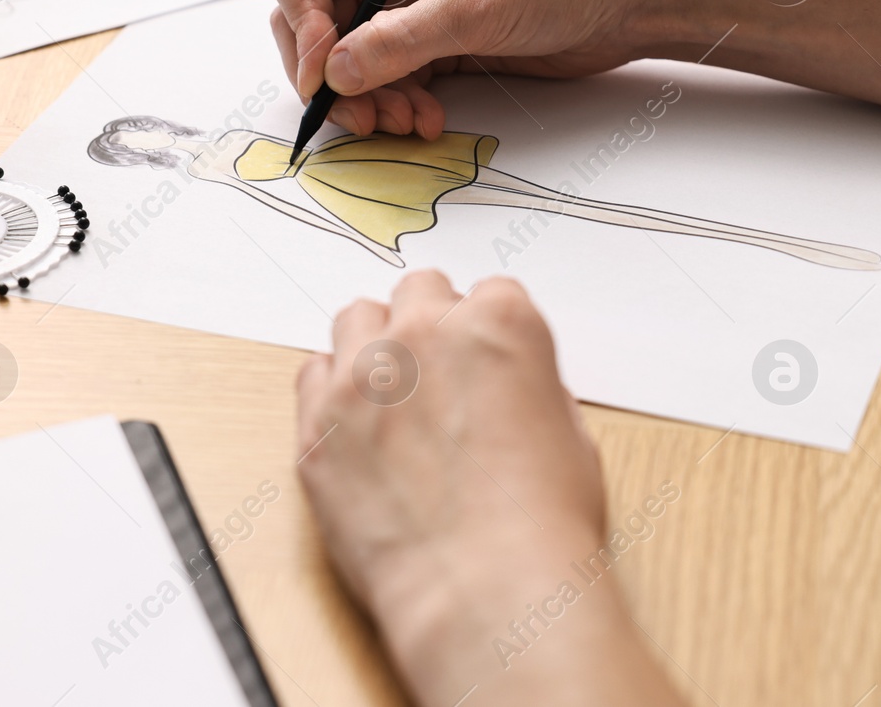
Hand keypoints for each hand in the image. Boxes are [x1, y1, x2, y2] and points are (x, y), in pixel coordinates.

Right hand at [268, 0, 655, 137]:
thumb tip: (334, 73)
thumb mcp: (474, 8)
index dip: (304, 28)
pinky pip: (392, 78)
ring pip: (354, 60)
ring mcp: (414, 2)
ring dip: (369, 99)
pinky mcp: (439, 39)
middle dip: (334, 75)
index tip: (323, 76)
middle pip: (320, 24)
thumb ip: (399, 42)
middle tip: (360, 118)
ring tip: (405, 124)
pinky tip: (426, 121)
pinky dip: (398, 104)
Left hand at [296, 271, 625, 701]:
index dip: (491, 331)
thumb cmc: (540, 525)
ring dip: (376, 343)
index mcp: (499, 324)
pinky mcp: (317, 425)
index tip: (487, 360)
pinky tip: (358, 423)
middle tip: (441, 373)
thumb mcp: (569, 433)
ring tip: (393, 391)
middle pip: (419, 290)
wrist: (485, 590)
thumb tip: (508, 390)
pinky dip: (332, 389)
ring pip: (356, 318)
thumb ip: (528, 387)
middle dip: (431, 323)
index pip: (491, 292)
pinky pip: (311, 373)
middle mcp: (425, 334)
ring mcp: (362, 376)